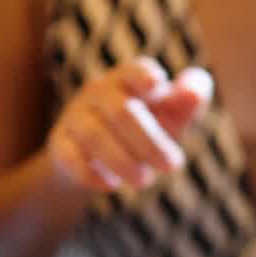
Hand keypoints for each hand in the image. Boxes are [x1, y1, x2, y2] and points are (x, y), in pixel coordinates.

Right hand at [46, 57, 212, 191]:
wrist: (96, 158)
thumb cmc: (144, 128)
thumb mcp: (170, 115)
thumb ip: (187, 102)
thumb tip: (195, 92)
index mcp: (127, 80)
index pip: (133, 71)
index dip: (143, 75)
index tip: (157, 85)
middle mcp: (98, 94)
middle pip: (120, 111)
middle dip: (149, 142)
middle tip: (172, 166)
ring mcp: (75, 117)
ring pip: (94, 135)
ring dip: (122, 161)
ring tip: (144, 181)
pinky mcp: (60, 145)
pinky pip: (70, 157)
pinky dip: (90, 173)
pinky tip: (110, 185)